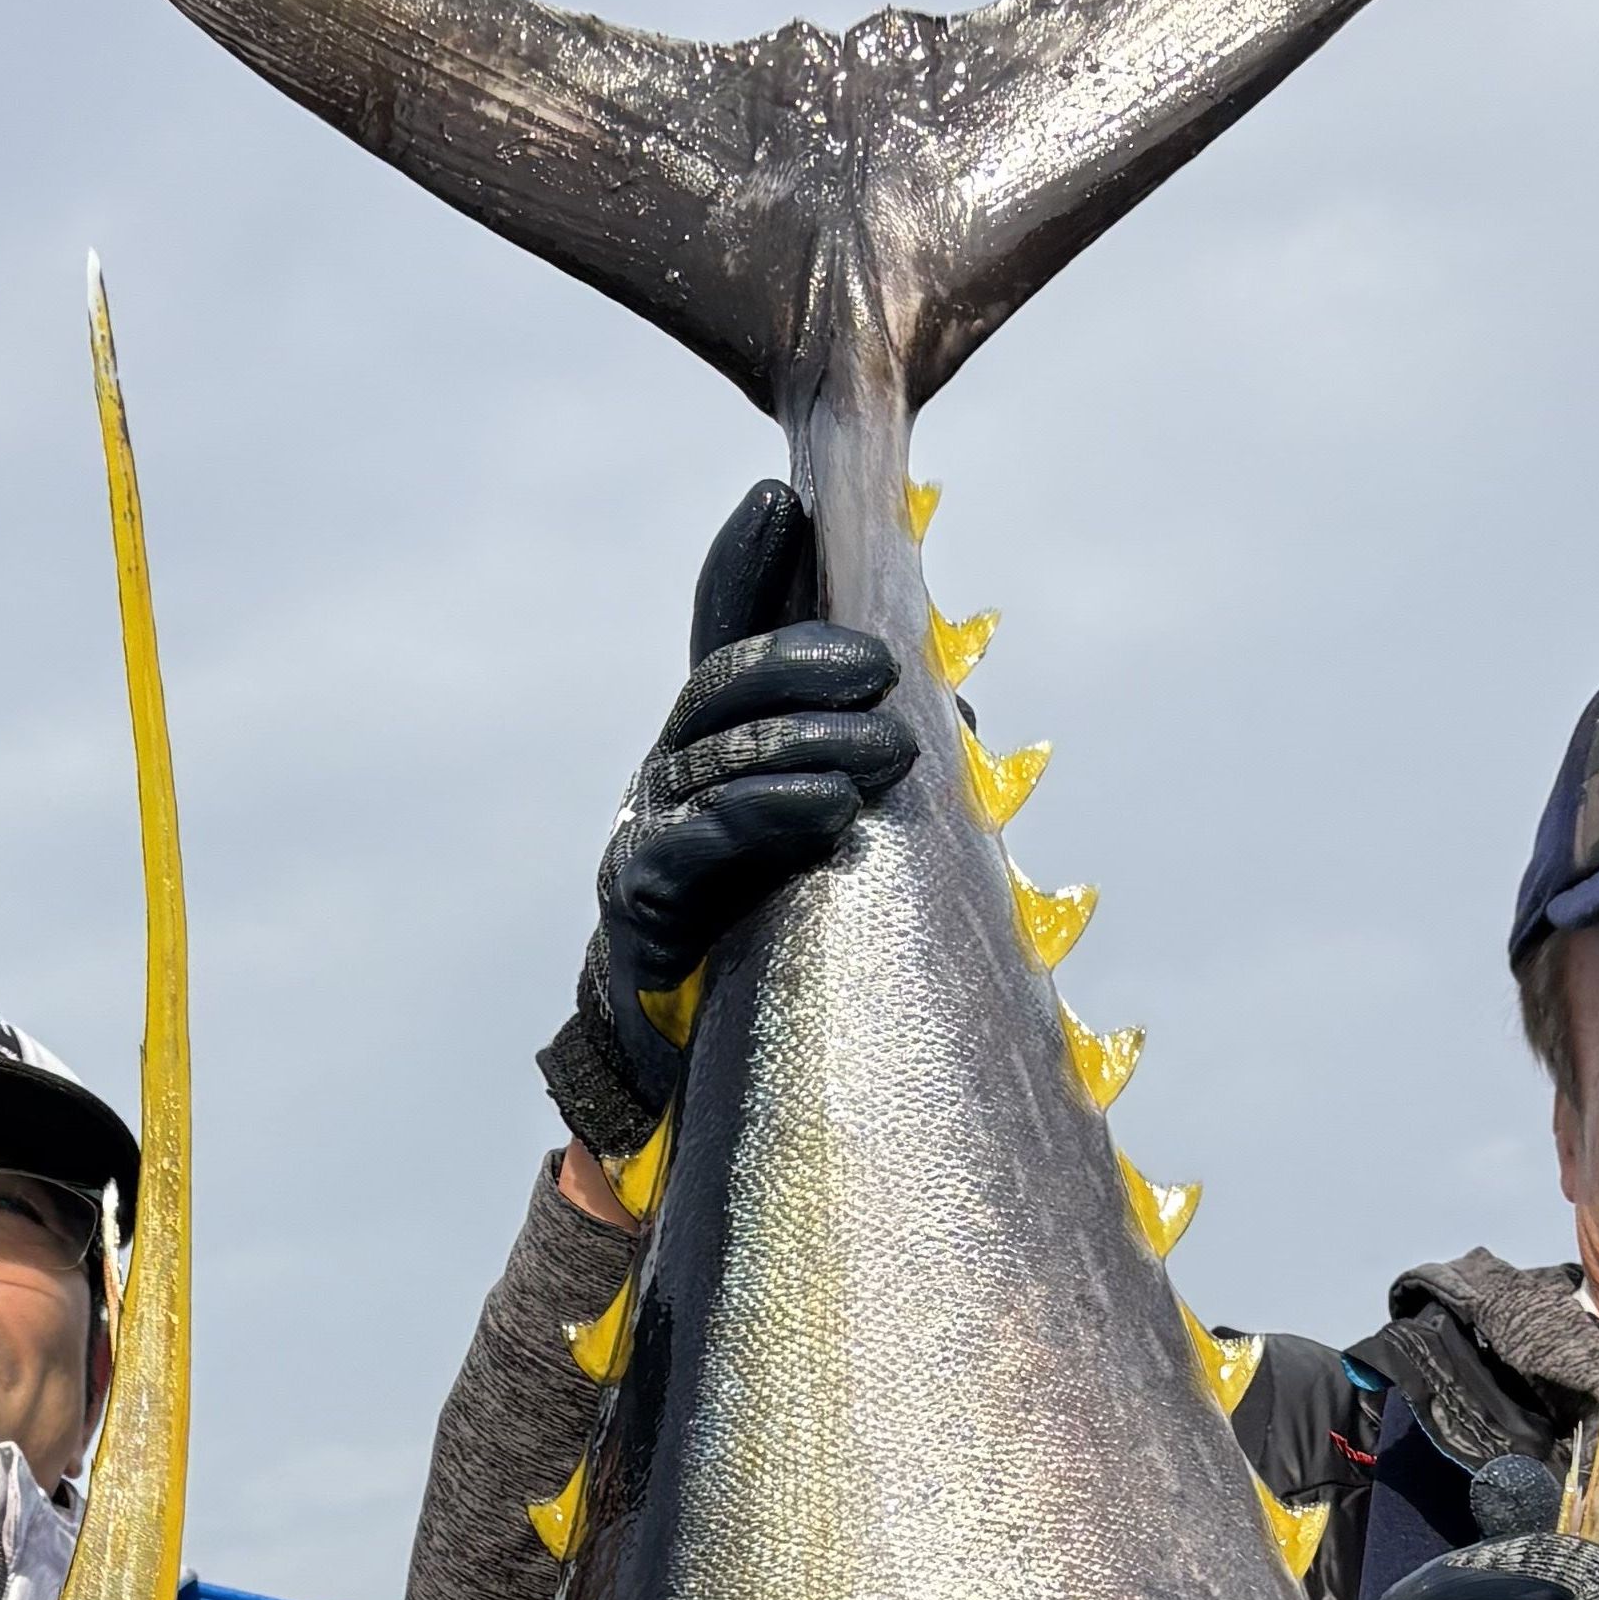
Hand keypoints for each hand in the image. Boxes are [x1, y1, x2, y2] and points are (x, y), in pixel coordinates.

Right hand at [542, 483, 910, 1199]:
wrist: (701, 1102)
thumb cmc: (780, 972)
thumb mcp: (840, 861)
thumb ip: (878, 784)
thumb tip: (961, 725)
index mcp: (716, 756)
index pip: (723, 638)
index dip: (746, 568)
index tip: (782, 497)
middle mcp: (667, 783)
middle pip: (719, 685)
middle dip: (804, 662)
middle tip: (891, 671)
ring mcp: (643, 841)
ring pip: (714, 756)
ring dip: (808, 744)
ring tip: (893, 752)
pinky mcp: (637, 908)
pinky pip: (695, 841)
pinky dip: (766, 814)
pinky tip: (833, 811)